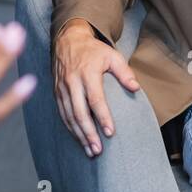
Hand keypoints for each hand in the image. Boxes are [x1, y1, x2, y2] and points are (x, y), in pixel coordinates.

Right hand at [52, 17, 140, 157]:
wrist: (67, 40)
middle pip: (79, 112)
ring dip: (79, 135)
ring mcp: (62, 88)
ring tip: (90, 151)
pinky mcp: (56, 92)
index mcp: (87, 73)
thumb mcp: (112, 55)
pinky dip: (70, 128)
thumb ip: (124, 72)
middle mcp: (72, 82)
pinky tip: (79, 139)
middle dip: (88, 133)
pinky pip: (62, 114)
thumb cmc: (93, 50)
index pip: (95, 99)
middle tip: (98, 150)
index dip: (102, 117)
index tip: (110, 132)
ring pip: (69, 116)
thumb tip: (135, 88)